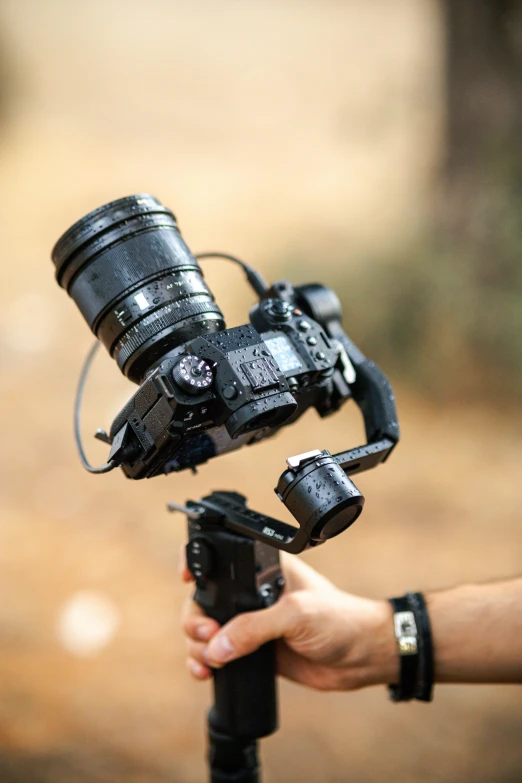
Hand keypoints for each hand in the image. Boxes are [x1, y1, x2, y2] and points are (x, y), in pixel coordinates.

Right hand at [181, 553, 397, 690]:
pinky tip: (206, 673)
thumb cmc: (339, 619)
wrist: (362, 657)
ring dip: (197, 646)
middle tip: (207, 635)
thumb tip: (217, 647)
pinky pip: (218, 657)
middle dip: (196, 619)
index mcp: (264, 568)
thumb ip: (255, 628)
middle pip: (205, 600)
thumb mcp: (296, 614)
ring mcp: (251, 624)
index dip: (198, 565)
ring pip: (206, 631)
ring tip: (208, 661)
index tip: (187, 579)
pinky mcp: (253, 652)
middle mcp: (253, 593)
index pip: (222, 560)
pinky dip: (205, 665)